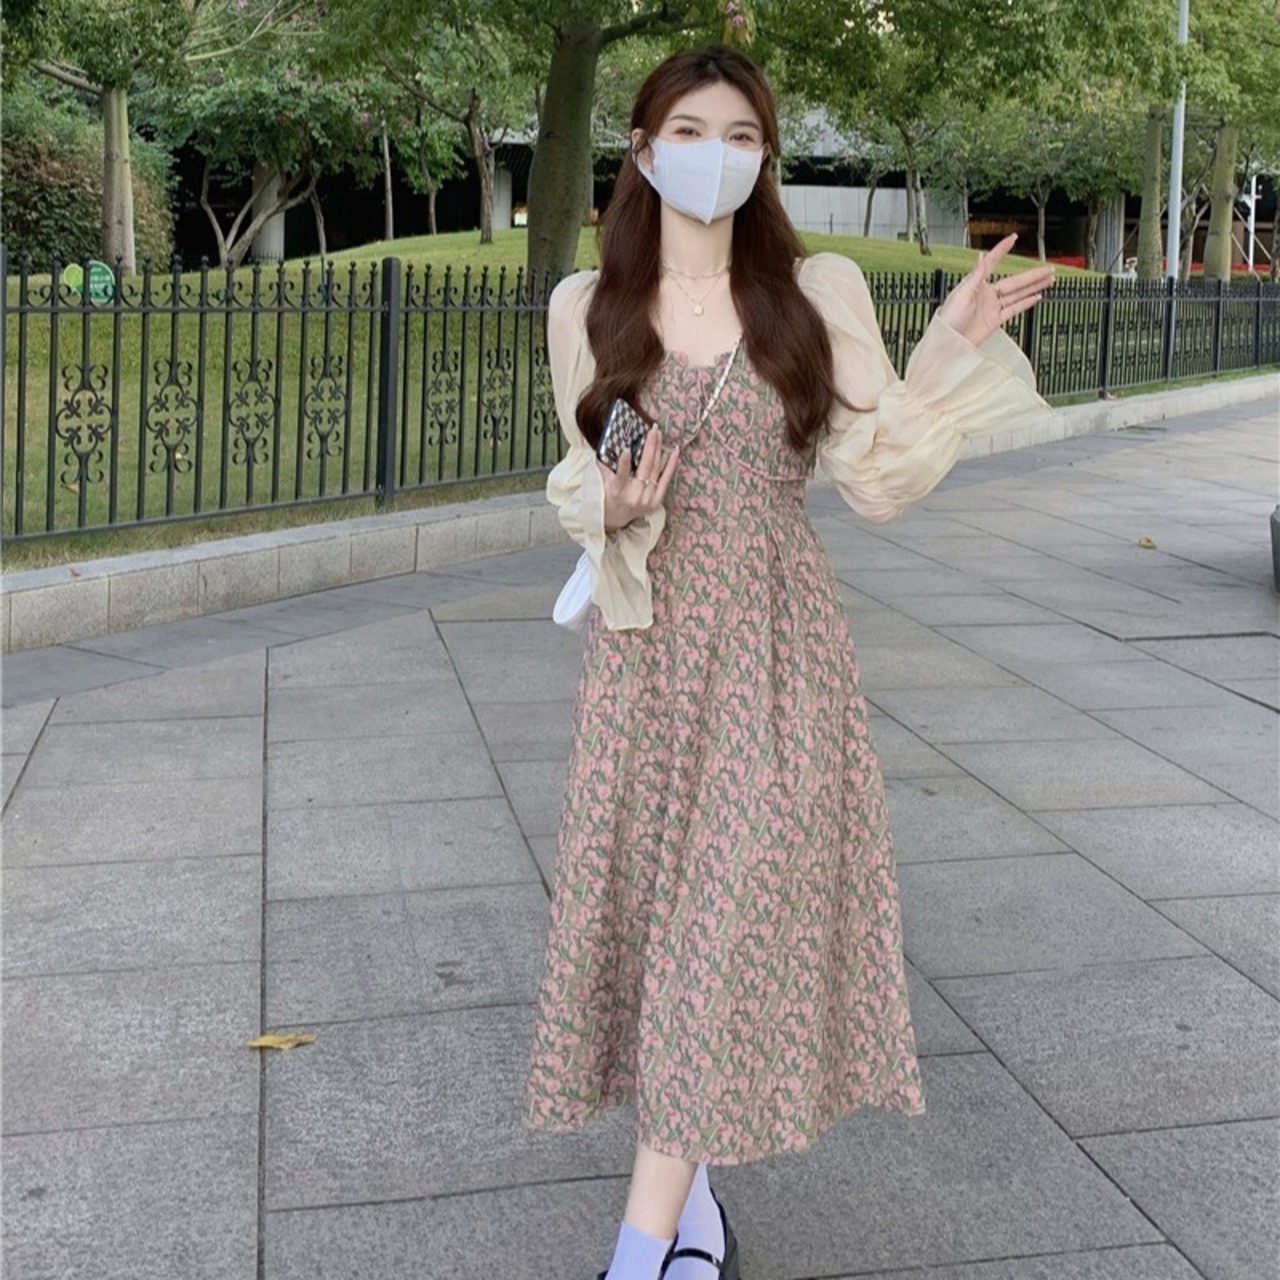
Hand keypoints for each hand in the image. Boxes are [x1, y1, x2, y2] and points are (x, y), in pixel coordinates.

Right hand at [599, 425, 678, 533]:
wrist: (617, 517)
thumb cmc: (610, 494)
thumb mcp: (603, 481)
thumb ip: (604, 464)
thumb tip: (605, 444)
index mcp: (618, 492)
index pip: (621, 476)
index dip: (624, 463)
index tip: (626, 450)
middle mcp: (635, 496)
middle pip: (645, 468)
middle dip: (650, 446)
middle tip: (653, 430)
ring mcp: (648, 499)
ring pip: (656, 470)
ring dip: (659, 449)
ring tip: (659, 434)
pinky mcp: (657, 500)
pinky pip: (666, 479)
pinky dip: (671, 464)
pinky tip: (674, 450)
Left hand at [935, 233, 1055, 347]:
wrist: (947, 343)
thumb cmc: (947, 319)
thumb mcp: (961, 294)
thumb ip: (975, 276)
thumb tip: (981, 257)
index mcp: (977, 285)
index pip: (992, 262)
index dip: (1002, 250)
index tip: (1013, 238)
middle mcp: (986, 294)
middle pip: (1014, 281)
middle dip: (1032, 274)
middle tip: (1048, 267)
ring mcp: (992, 308)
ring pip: (1018, 294)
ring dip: (1033, 286)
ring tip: (1048, 279)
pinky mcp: (994, 321)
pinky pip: (1014, 310)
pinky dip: (1026, 303)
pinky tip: (1036, 296)